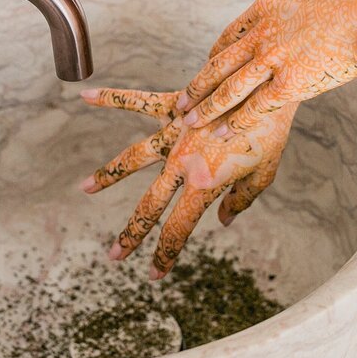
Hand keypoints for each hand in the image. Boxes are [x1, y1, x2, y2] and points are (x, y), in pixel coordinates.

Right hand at [79, 87, 295, 277]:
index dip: (165, 254)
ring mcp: (176, 134)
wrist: (271, 83)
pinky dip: (114, 99)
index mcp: (206, 183)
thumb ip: (241, 200)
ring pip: (133, 158)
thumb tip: (224, 220)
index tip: (154, 274)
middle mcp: (184, 162)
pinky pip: (140, 102)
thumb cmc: (271, 130)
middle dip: (132, 233)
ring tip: (84, 188)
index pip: (178, 228)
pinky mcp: (176, 105)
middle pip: (150, 205)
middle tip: (114, 256)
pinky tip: (87, 96)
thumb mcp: (264, 172)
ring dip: (108, 175)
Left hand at [178, 0, 356, 136]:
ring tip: (190, 125)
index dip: (215, 55)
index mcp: (265, 8)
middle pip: (220, 65)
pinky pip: (256, 107)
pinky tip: (224, 133)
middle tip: (180, 105)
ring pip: (229, 89)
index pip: (229, 36)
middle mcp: (262, 35)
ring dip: (207, 109)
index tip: (206, 68)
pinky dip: (237, 122)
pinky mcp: (290, 85)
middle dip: (198, 88)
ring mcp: (273, 61)